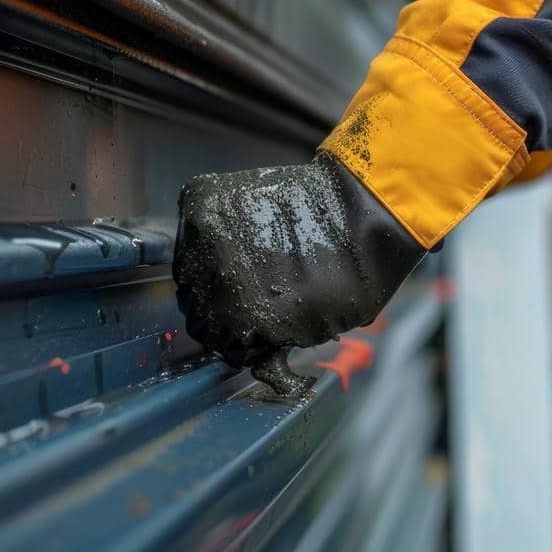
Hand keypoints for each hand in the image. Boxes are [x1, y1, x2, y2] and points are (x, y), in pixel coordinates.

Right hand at [173, 153, 424, 366]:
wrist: (363, 209)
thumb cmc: (353, 274)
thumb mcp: (318, 332)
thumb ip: (273, 344)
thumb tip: (253, 353)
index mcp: (239, 316)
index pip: (219, 343)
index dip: (242, 340)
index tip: (256, 330)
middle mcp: (212, 274)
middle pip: (197, 309)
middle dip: (223, 310)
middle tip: (252, 298)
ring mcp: (204, 232)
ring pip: (188, 270)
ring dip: (213, 274)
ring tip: (249, 266)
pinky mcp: (202, 198)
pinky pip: (191, 230)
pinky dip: (210, 237)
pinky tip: (241, 238)